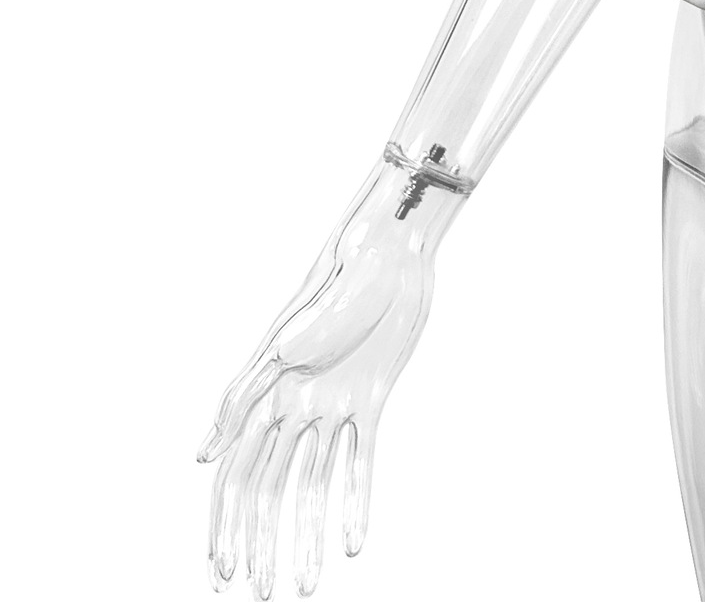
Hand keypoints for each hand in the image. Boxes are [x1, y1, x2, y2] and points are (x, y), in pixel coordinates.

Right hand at [198, 158, 461, 596]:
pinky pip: (362, 460)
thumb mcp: (286, 337)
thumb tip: (200, 460)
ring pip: (316, 487)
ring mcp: (333, 405)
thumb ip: (243, 395)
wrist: (394, 247)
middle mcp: (294, 408)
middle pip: (274, 492)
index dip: (227, 525)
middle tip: (264, 596)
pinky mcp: (372, 397)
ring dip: (310, 536)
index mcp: (264, 395)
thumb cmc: (338, 278)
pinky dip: (357, 502)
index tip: (221, 573)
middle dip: (266, 545)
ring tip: (310, 588)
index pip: (238, 476)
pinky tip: (357, 543)